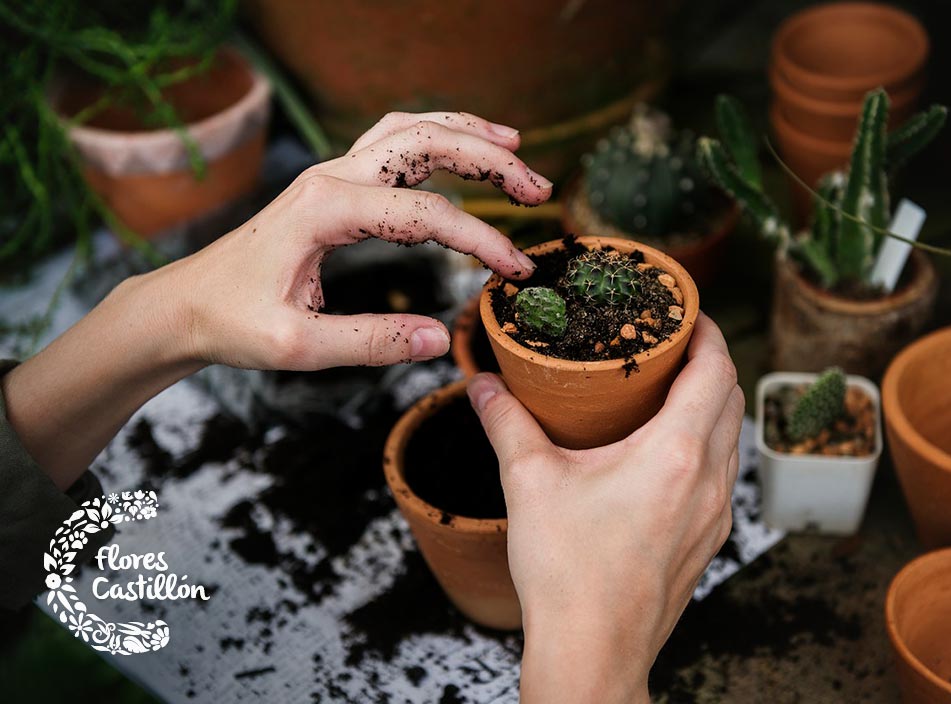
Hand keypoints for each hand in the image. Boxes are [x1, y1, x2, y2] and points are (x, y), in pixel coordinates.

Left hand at [162, 110, 552, 369]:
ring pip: (410, 130)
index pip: (426, 214)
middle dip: (490, 159)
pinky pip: (391, 143)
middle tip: (539, 189)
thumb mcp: (298, 346)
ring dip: (466, 133)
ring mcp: (330, 175)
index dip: (481, 240)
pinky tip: (461, 148)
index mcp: (325, 210)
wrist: (184, 304)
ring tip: (516, 146)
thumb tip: (439, 340)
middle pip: (426, 143)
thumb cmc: (231, 322)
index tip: (516, 271)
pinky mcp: (332, 186)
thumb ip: (371, 342)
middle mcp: (330, 178)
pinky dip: (435, 138)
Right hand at [467, 315, 743, 702]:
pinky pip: (722, 475)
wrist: (593, 653)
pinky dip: (706, 446)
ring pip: (731, 439)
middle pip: (732, 398)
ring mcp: (715, 515)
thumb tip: (482, 384)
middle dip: (710, 362)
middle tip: (671, 345)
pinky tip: (665, 452)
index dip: (708, 331)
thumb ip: (506, 423)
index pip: (717, 370)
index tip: (686, 312)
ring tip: (667, 391)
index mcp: (676, 453)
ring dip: (711, 405)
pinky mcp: (708, 541)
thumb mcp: (529, 483)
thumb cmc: (567, 573)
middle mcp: (709, 480)